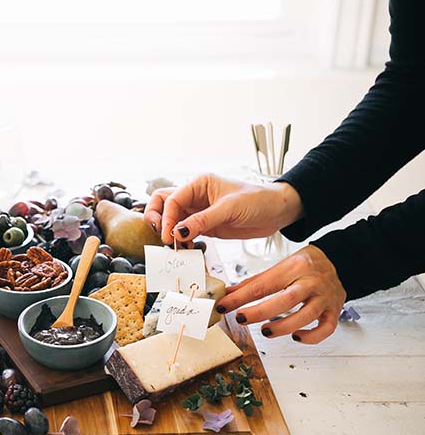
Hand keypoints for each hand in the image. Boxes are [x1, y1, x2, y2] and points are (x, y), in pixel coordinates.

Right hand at [144, 174, 303, 243]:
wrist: (278, 212)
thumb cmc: (258, 200)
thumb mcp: (230, 208)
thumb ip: (203, 221)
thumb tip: (177, 233)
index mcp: (199, 184)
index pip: (171, 199)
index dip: (165, 218)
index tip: (168, 236)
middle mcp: (195, 196)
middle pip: (163, 204)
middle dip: (157, 219)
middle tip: (162, 236)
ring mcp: (198, 212)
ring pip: (171, 219)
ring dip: (168, 232)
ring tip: (174, 247)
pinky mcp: (205, 226)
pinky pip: (184, 233)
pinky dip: (180, 241)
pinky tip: (185, 249)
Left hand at [216, 245, 345, 343]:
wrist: (338, 261)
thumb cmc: (305, 265)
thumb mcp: (279, 267)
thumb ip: (254, 282)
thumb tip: (229, 294)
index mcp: (293, 268)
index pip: (263, 285)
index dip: (240, 298)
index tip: (223, 306)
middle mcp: (311, 282)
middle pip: (286, 299)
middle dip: (261, 312)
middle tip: (242, 318)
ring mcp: (324, 297)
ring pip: (306, 316)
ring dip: (283, 327)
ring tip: (266, 331)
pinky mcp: (334, 310)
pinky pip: (326, 328)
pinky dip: (311, 337)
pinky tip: (295, 337)